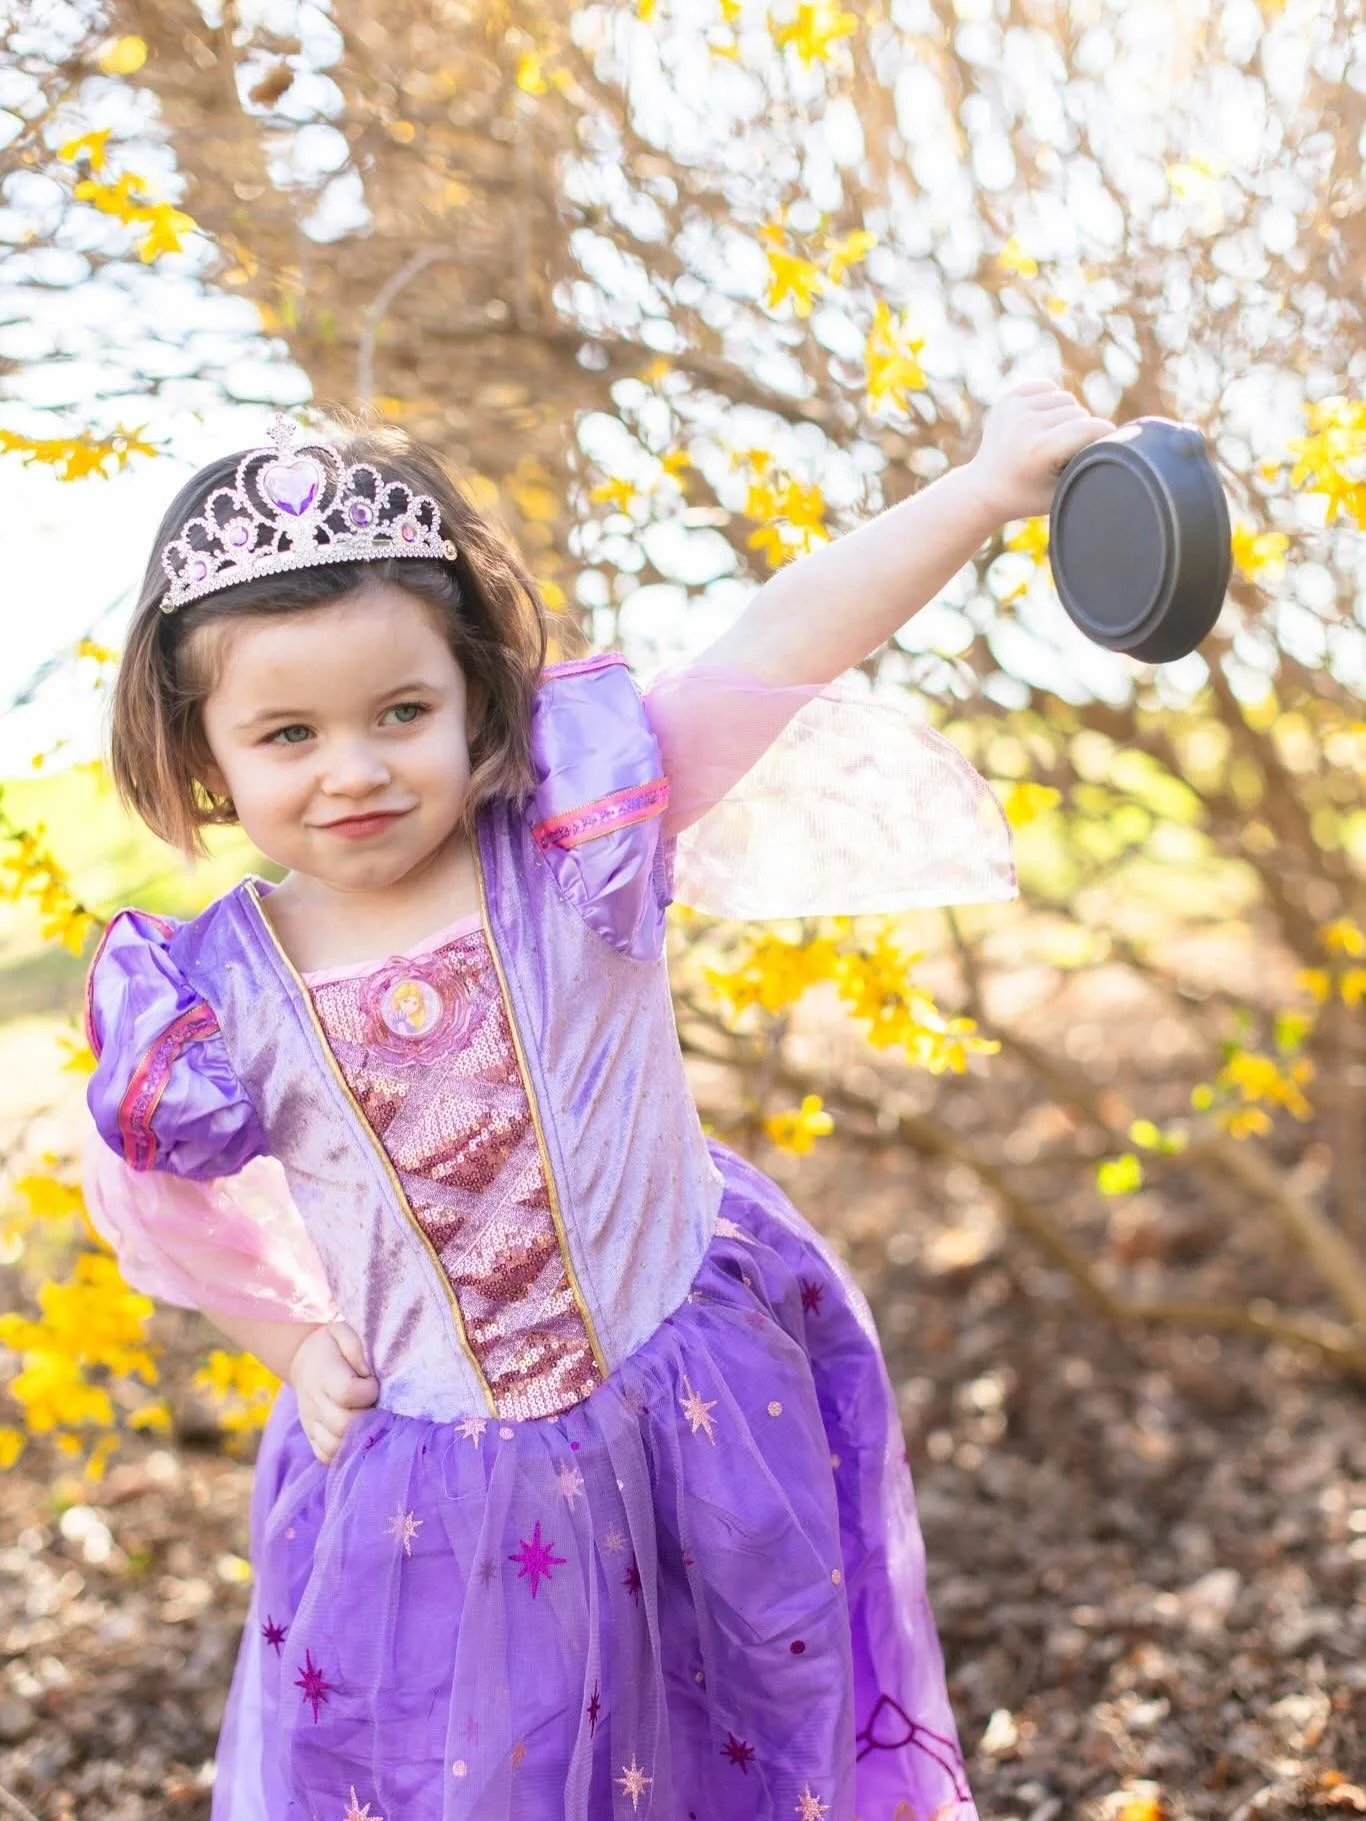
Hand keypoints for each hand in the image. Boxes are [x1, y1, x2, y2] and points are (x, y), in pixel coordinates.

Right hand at [286, 1320, 379, 1464]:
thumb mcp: (342, 1331)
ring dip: (358, 1437)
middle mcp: (314, 1402)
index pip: (348, 1392)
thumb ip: (355, 1347)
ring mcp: (310, 1423)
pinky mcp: (311, 1437)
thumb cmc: (331, 1345)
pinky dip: (344, 1451)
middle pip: (344, 1424)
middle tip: (375, 1404)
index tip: (373, 1382)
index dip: (368, 1390)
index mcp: (324, 1375)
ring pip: (336, 1446)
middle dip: (368, 1416)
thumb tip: (365, 1373)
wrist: (304, 1360)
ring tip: (368, 1419)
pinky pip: (327, 1456)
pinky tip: (356, 1435)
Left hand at [968, 378, 1115, 522]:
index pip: (1092, 428)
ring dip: (1067, 416)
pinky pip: (1047, 387)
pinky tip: (1042, 423)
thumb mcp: (1065, 491)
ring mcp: (1014, 408)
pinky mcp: (1008, 398)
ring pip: (1065, 398)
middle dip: (1081, 431)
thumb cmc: (1029, 496)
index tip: (1105, 449)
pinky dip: (1051, 402)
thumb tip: (1128, 444)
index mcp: (1039, 449)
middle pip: (1080, 412)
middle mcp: (1025, 424)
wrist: (984, 488)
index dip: (1104, 437)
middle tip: (1065, 454)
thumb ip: (1092, 466)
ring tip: (1053, 440)